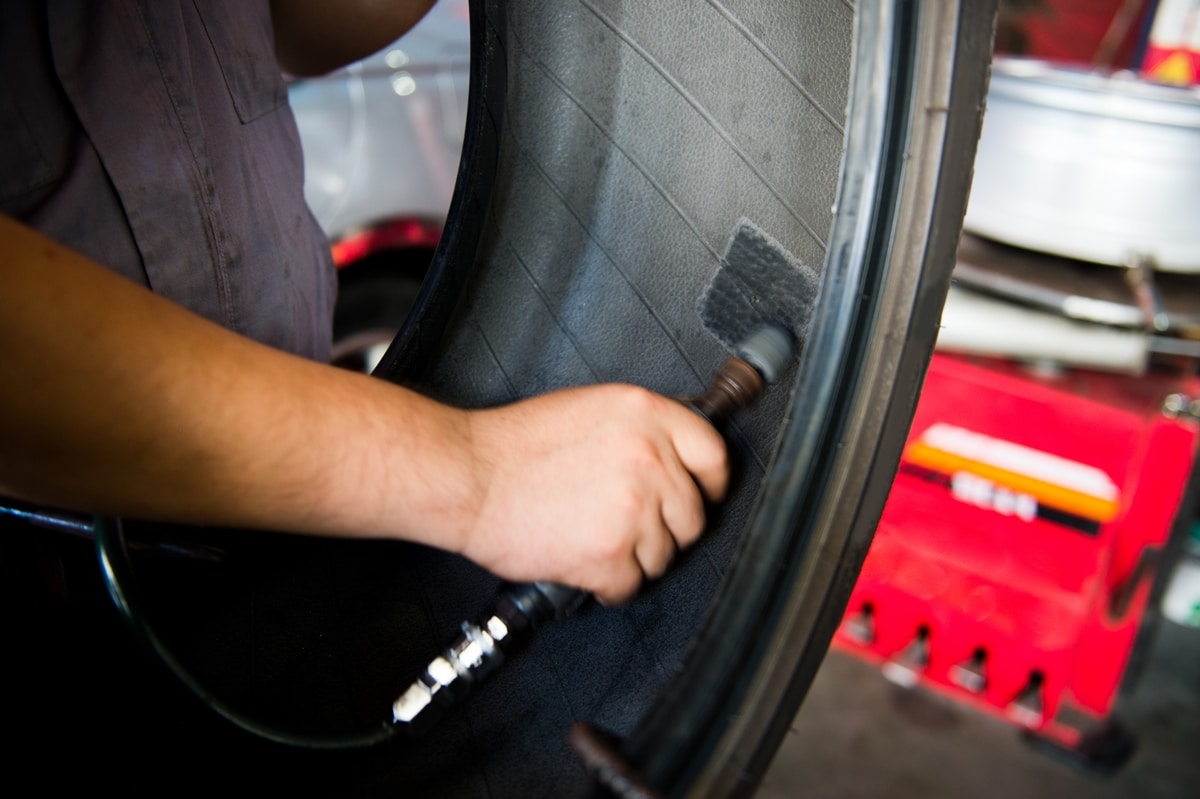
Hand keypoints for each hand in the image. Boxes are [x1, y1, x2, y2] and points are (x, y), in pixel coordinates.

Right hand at [460, 384, 728, 604]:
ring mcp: (633, 507)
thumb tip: (674, 455)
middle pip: (693, 515)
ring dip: (634, 558)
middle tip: (629, 526)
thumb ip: (640, 429)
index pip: (714, 455)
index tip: (701, 496)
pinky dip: (608, 585)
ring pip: (665, 555)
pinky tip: (582, 563)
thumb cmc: (515, 446)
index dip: (710, 483)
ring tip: (594, 539)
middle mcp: (648, 457)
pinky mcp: (611, 552)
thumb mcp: (590, 408)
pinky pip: (631, 585)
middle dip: (665, 529)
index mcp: (645, 414)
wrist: (469, 477)